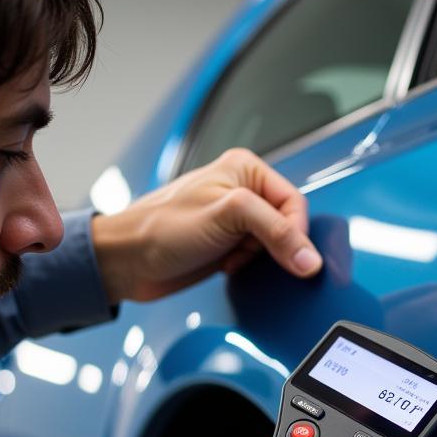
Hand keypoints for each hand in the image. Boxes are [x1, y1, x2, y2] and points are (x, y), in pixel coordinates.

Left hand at [91, 148, 318, 303]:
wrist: (126, 262)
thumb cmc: (160, 230)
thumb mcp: (226, 219)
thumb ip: (275, 232)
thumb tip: (310, 258)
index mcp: (245, 169)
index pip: (295, 202)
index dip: (296, 233)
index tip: (296, 259)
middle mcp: (243, 190)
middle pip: (288, 224)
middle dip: (275, 247)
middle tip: (250, 255)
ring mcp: (236, 219)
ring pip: (276, 244)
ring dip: (261, 260)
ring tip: (233, 259)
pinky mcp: (229, 244)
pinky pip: (259, 259)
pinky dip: (250, 268)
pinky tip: (228, 267)